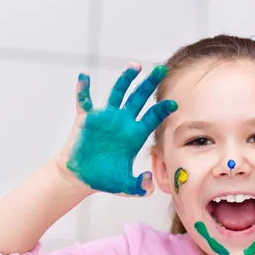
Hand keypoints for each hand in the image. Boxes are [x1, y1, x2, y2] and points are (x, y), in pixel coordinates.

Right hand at [63, 63, 177, 195]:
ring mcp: (105, 118)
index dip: (162, 110)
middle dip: (149, 84)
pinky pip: (84, 101)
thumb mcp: (126, 187)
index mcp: (135, 135)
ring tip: (135, 66)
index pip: (152, 117)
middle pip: (139, 98)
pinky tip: (83, 77)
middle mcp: (122, 122)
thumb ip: (140, 187)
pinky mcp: (86, 119)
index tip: (173, 103)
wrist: (81, 178)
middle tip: (161, 68)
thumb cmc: (104, 180)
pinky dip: (83, 89)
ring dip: (125, 79)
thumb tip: (148, 182)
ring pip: (117, 93)